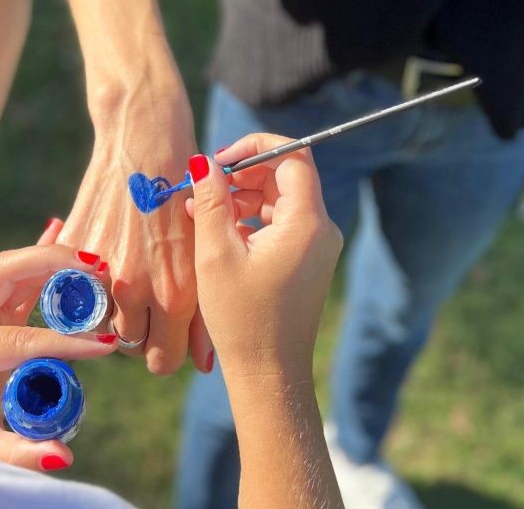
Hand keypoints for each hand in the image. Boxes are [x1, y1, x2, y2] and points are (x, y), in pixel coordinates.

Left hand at [0, 219, 117, 471]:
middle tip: (96, 270)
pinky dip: (40, 254)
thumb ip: (17, 452)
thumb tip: (63, 455)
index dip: (64, 341)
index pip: (17, 339)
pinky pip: (18, 276)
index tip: (104, 345)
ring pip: (12, 268)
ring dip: (51, 258)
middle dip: (50, 263)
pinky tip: (58, 228)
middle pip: (3, 274)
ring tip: (94, 262)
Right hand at [58, 102, 212, 375]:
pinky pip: (77, 292)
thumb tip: (205, 363)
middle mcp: (136, 288)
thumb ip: (203, 310)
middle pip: (129, 348)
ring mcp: (99, 271)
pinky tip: (109, 259)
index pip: (164, 362)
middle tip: (148, 306)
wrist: (147, 143)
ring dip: (113, 312)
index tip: (167, 336)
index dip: (167, 352)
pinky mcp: (73, 253)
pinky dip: (89, 285)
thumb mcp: (206, 252)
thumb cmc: (187, 197)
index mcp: (175, 293)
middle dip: (140, 334)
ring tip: (129, 278)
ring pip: (101, 324)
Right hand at [184, 135, 342, 378]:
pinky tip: (218, 234)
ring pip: (281, 200)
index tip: (220, 159)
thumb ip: (211, 201)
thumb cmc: (241, 318)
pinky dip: (251, 220)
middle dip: (243, 175)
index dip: (255, 148)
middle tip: (203, 187)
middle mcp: (321, 229)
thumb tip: (204, 163)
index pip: (293, 155)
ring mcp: (317, 246)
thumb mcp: (216, 254)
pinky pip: (281, 223)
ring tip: (202, 212)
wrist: (268, 374)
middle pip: (286, 176)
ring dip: (243, 198)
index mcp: (306, 222)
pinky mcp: (307, 261)